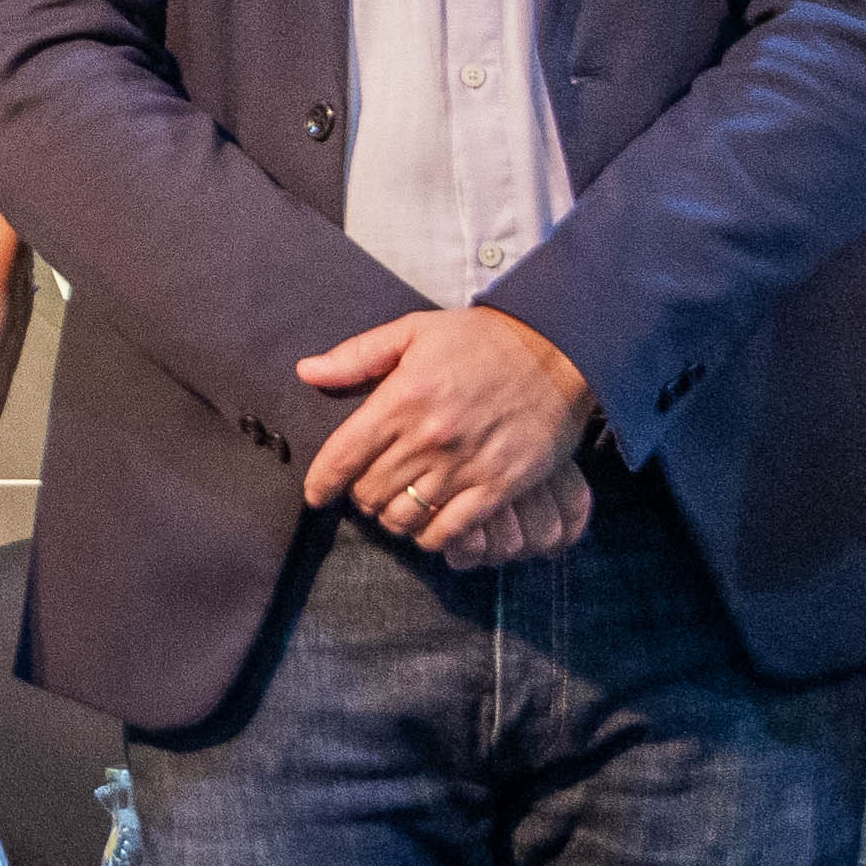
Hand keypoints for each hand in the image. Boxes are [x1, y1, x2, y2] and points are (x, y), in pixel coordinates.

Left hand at [293, 305, 601, 563]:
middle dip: (360, 496)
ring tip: (396, 505)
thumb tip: (308, 371)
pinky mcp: (498, 486)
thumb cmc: (483, 339)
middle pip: (370, 492)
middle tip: (367, 490)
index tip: (317, 493)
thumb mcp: (415, 331)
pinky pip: (449, 531)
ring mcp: (465, 465)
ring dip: (392, 517)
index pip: (343, 456)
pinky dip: (430, 535)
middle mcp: (429, 436)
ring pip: (404, 516)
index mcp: (403, 397)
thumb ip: (358, 355)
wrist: (558, 348)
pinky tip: (429, 522)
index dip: (321, 482)